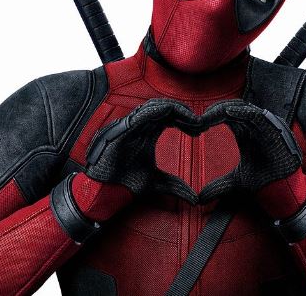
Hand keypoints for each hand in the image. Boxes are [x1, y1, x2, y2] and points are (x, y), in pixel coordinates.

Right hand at [84, 99, 200, 204]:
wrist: (105, 190)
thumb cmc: (126, 183)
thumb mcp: (157, 184)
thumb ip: (176, 186)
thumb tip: (194, 199)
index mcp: (148, 132)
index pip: (170, 116)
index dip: (186, 119)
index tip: (200, 129)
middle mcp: (140, 126)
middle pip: (165, 108)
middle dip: (184, 112)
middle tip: (199, 122)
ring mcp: (131, 126)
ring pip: (155, 106)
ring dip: (175, 109)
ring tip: (190, 118)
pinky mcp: (123, 129)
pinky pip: (141, 113)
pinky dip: (157, 110)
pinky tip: (171, 113)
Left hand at [199, 100, 301, 201]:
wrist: (284, 189)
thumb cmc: (265, 180)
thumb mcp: (236, 182)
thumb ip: (218, 186)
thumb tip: (200, 199)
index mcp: (246, 132)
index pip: (227, 115)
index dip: (212, 116)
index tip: (197, 123)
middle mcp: (256, 126)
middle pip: (233, 107)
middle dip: (215, 110)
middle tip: (200, 117)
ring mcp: (266, 125)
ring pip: (243, 109)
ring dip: (225, 110)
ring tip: (209, 114)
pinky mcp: (275, 128)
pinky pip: (258, 115)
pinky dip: (243, 112)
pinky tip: (228, 112)